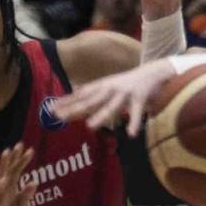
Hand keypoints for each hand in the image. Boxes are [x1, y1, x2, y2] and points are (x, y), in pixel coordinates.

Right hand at [0, 143, 35, 205]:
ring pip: (0, 180)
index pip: (15, 172)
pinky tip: (5, 181)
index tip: (30, 149)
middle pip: (8, 171)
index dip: (22, 161)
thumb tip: (34, 181)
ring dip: (5, 167)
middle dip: (14, 158)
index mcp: (9, 191)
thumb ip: (25, 196)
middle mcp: (1, 192)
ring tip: (9, 154)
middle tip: (20, 144)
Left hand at [54, 55, 185, 135]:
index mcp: (103, 85)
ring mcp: (126, 93)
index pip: (81, 94)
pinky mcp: (141, 98)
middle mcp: (111, 88)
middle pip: (91, 100)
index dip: (66, 101)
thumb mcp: (109, 87)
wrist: (154, 72)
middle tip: (60, 117)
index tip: (51, 109)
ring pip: (112, 106)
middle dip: (75, 108)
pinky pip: (137, 112)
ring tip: (89, 126)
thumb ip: (95, 95)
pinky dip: (135, 123)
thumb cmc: (129, 83)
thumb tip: (74, 100)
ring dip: (101, 116)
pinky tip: (131, 134)